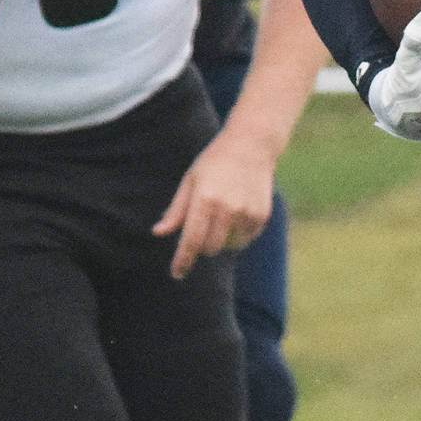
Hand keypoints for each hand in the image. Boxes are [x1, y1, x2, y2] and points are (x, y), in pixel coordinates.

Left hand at [153, 129, 275, 280]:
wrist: (252, 146)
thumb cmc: (214, 162)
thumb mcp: (190, 181)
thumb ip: (176, 210)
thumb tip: (159, 233)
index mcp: (205, 200)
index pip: (191, 240)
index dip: (183, 260)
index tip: (177, 274)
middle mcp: (228, 209)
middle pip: (210, 247)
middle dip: (202, 245)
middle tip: (201, 228)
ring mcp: (247, 213)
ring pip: (230, 245)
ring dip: (222, 240)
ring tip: (221, 217)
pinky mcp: (262, 215)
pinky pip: (246, 238)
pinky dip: (238, 233)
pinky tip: (237, 212)